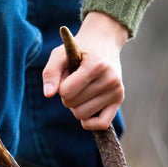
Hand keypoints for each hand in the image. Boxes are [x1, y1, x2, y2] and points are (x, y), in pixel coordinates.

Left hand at [42, 12, 128, 129]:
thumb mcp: (60, 54)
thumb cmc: (79, 49)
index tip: (66, 75)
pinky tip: (86, 108)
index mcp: (96, 66)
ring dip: (76, 106)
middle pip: (72, 105)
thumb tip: (48, 94)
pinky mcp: (119, 99)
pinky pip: (101, 124)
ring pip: (82, 115)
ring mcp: (116, 90)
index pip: (66, 91)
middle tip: (75, 81)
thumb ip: (50, 72)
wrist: (103, 42)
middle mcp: (110, 79)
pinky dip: (89, 122)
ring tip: (82, 89)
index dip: (60, 86)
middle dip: (67, 96)